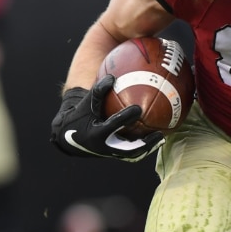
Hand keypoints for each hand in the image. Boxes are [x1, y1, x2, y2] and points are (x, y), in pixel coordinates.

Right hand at [50, 75, 164, 161]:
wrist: (69, 136)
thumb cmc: (80, 114)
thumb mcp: (85, 103)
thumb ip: (98, 91)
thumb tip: (112, 76)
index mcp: (95, 134)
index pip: (112, 126)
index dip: (124, 118)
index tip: (138, 109)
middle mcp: (104, 148)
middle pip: (127, 150)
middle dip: (143, 143)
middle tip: (158, 132)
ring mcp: (110, 153)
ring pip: (132, 154)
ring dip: (147, 147)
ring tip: (162, 137)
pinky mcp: (114, 155)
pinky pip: (131, 152)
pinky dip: (144, 145)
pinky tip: (157, 136)